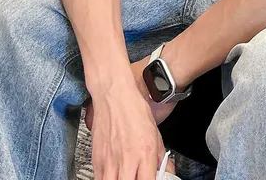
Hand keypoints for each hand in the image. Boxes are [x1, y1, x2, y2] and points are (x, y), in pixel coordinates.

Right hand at [84, 56, 178, 176]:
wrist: (113, 94)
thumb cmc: (133, 109)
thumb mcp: (155, 133)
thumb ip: (162, 158)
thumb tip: (168, 173)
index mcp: (145, 155)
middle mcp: (127, 161)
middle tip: (137, 178)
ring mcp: (110, 162)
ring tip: (125, 177)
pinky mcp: (96, 159)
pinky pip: (100, 179)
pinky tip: (114, 175)